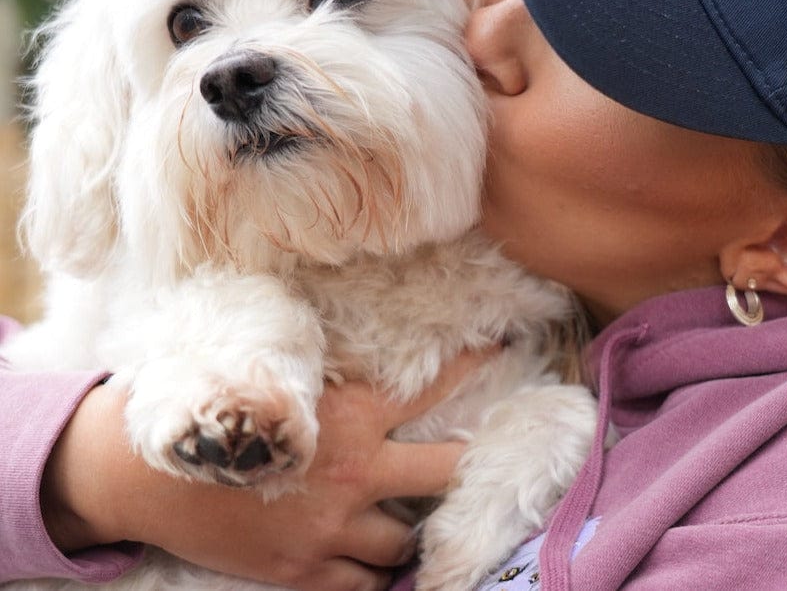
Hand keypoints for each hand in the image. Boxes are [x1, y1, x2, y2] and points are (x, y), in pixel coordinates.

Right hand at [41, 353, 485, 590]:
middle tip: (486, 463)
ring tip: (405, 519)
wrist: (152, 478)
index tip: (504, 350)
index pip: (429, 389)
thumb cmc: (222, 418)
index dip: (471, 367)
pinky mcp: (303, 572)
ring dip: (407, 530)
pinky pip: (363, 586)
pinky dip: (370, 575)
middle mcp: (352, 472)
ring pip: (403, 541)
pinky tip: (368, 561)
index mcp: (349, 416)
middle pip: (443, 472)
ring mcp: (330, 529)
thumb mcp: (285, 385)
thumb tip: (375, 359)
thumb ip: (336, 380)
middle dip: (468, 465)